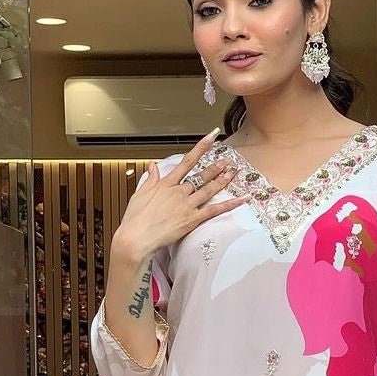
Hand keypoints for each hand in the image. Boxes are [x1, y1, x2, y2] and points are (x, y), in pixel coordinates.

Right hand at [110, 128, 246, 264]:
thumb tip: (153, 165)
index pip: (187, 161)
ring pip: (209, 189)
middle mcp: (178, 192)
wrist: (136, 237)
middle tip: (227, 160)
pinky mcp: (191, 220)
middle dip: (215, 167)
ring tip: (233, 172)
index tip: (211, 137)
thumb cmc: (135, 219)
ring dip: (223, 180)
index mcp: (166, 184)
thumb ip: (150, 179)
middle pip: (201, 176)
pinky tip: (241, 199)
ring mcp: (186, 205)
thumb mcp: (139, 194)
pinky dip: (229, 204)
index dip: (201, 148)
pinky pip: (214, 210)